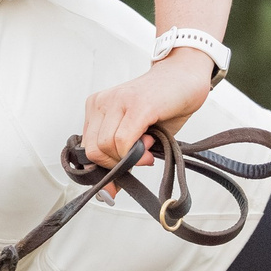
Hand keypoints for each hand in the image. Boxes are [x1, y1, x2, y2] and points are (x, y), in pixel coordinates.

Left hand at [81, 52, 216, 176]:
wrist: (184, 76)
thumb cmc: (162, 106)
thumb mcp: (135, 136)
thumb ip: (119, 162)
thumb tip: (107, 194)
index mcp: (96, 108)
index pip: (86, 150)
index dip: (102, 169)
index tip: (118, 181)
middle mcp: (101, 102)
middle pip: (94, 152)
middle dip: (118, 164)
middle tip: (141, 156)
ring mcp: (117, 101)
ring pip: (107, 148)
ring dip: (130, 156)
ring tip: (148, 143)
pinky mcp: (136, 104)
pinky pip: (123, 141)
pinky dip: (136, 152)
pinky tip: (150, 143)